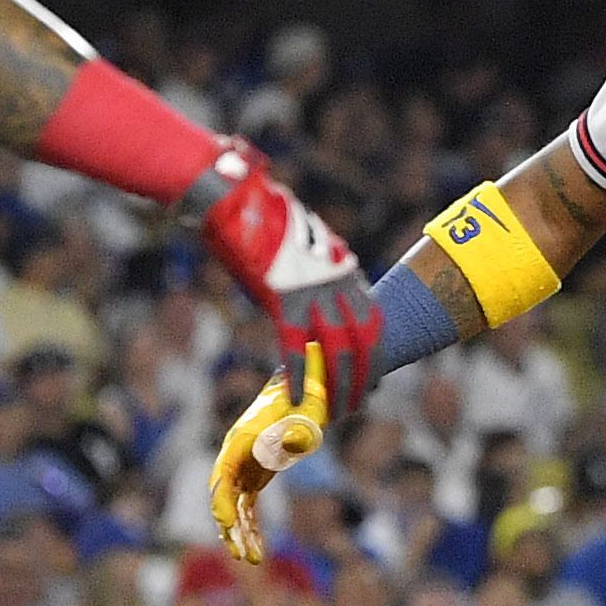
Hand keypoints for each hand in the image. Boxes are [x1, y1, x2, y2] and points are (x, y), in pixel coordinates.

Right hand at [185, 147, 377, 418]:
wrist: (231, 193)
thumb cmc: (258, 215)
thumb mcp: (298, 242)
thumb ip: (311, 271)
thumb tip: (307, 296)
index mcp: (342, 267)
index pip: (370, 321)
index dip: (374, 355)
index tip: (372, 379)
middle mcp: (335, 281)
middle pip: (361, 342)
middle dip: (361, 378)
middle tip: (356, 404)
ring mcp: (311, 291)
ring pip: (336, 352)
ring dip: (338, 387)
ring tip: (335, 412)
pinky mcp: (282, 299)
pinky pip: (295, 348)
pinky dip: (298, 377)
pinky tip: (297, 398)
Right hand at [209, 344, 334, 564]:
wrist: (301, 392)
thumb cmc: (302, 401)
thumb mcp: (303, 414)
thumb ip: (296, 431)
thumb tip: (291, 444)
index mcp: (241, 440)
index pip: (223, 474)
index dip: (222, 500)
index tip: (226, 523)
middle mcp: (235, 455)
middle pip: (223, 495)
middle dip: (229, 525)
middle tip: (239, 552)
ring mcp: (242, 467)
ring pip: (234, 506)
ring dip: (240, 533)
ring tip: (251, 560)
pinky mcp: (253, 477)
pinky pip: (247, 507)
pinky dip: (251, 527)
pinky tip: (257, 549)